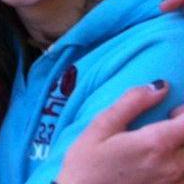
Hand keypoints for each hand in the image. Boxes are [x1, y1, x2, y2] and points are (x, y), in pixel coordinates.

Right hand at [57, 82, 183, 183]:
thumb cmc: (87, 163)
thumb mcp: (101, 126)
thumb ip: (132, 103)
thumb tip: (160, 86)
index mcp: (155, 144)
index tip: (172, 109)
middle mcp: (172, 167)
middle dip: (181, 128)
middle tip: (164, 124)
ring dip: (178, 147)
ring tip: (157, 143)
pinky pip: (182, 175)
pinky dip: (176, 163)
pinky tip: (156, 161)